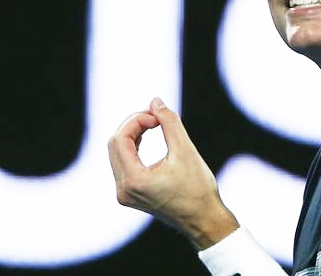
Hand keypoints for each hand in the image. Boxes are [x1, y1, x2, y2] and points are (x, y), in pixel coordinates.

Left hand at [108, 97, 238, 248]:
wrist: (205, 220)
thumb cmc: (198, 188)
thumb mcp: (185, 150)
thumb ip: (169, 122)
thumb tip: (155, 101)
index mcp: (133, 181)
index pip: (120, 138)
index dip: (137, 120)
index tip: (158, 115)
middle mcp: (123, 190)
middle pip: (115, 144)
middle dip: (133, 124)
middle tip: (156, 115)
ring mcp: (125, 194)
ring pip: (117, 152)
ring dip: (133, 133)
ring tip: (155, 123)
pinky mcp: (130, 194)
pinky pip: (123, 162)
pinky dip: (133, 146)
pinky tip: (147, 135)